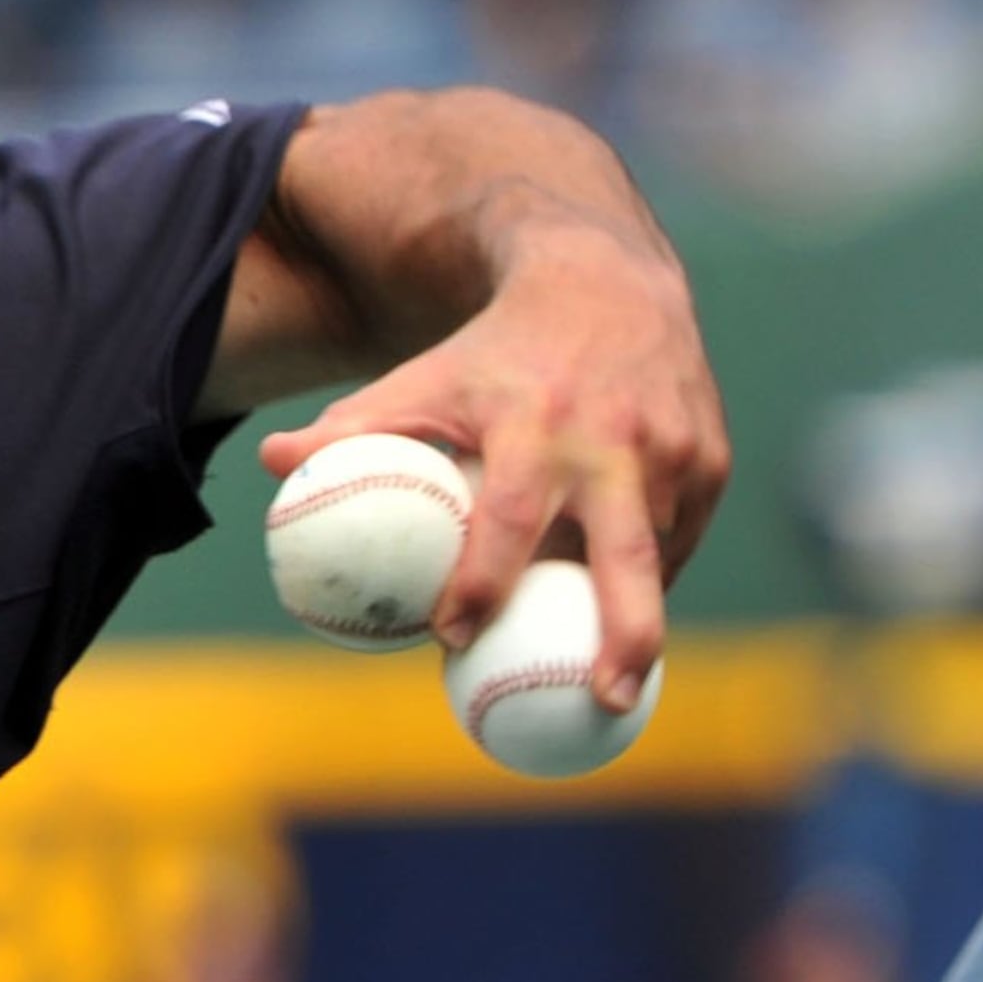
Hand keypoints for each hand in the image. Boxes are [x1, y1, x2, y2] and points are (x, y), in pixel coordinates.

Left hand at [256, 231, 726, 709]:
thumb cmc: (495, 352)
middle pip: (622, 554)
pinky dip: (652, 575)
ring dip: (629, 615)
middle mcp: (614, 439)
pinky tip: (624, 610)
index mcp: (534, 421)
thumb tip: (270, 463)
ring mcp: (674, 450)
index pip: (508, 517)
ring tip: (607, 679)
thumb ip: (351, 428)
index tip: (450, 637)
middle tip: (603, 700)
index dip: (481, 582)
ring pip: (654, 556)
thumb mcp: (422, 377)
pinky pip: (680, 539)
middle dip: (623, 635)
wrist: (606, 282)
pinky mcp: (712, 458)